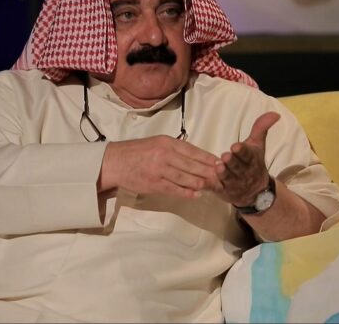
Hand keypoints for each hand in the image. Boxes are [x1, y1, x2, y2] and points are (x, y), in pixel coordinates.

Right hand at [100, 135, 221, 198]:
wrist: (115, 162)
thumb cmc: (137, 152)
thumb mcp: (157, 143)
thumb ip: (175, 149)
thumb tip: (196, 157)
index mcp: (168, 143)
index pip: (194, 151)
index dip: (209, 158)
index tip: (221, 163)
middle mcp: (165, 155)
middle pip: (193, 165)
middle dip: (209, 172)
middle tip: (222, 177)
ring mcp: (160, 170)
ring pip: (186, 178)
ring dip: (201, 183)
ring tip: (212, 186)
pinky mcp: (154, 184)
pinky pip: (174, 189)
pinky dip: (187, 192)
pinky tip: (196, 194)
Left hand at [213, 112, 280, 206]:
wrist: (256, 192)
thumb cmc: (253, 163)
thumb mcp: (258, 145)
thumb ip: (261, 128)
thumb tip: (275, 113)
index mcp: (251, 159)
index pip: (248, 155)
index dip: (242, 151)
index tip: (236, 146)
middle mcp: (243, 172)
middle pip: (237, 166)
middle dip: (232, 162)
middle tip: (226, 156)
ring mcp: (233, 182)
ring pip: (227, 178)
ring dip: (223, 173)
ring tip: (218, 166)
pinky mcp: (222, 190)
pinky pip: (215, 188)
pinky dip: (208, 186)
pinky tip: (201, 183)